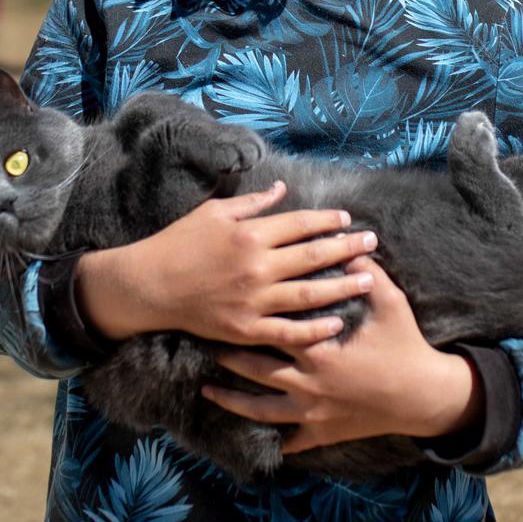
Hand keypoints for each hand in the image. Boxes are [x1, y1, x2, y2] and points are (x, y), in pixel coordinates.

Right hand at [75, 180, 378, 349]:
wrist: (149, 286)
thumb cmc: (178, 243)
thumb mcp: (213, 212)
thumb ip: (251, 203)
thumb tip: (281, 190)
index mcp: (249, 234)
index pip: (299, 224)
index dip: (326, 220)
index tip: (347, 218)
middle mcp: (257, 266)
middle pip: (313, 256)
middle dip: (347, 248)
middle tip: (373, 242)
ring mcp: (253, 300)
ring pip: (310, 294)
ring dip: (342, 286)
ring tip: (368, 279)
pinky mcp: (246, 329)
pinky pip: (289, 331)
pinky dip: (316, 329)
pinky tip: (337, 322)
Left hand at [203, 256, 484, 451]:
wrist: (425, 397)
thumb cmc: (407, 346)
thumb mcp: (391, 304)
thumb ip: (369, 273)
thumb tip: (352, 243)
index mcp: (320, 348)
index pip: (274, 329)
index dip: (249, 317)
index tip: (223, 306)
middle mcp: (308, 383)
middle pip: (255, 369)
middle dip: (228, 357)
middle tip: (204, 344)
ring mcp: (313, 413)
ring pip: (260, 410)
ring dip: (232, 401)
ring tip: (206, 391)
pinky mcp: (323, 433)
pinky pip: (289, 439)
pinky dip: (270, 438)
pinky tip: (250, 436)